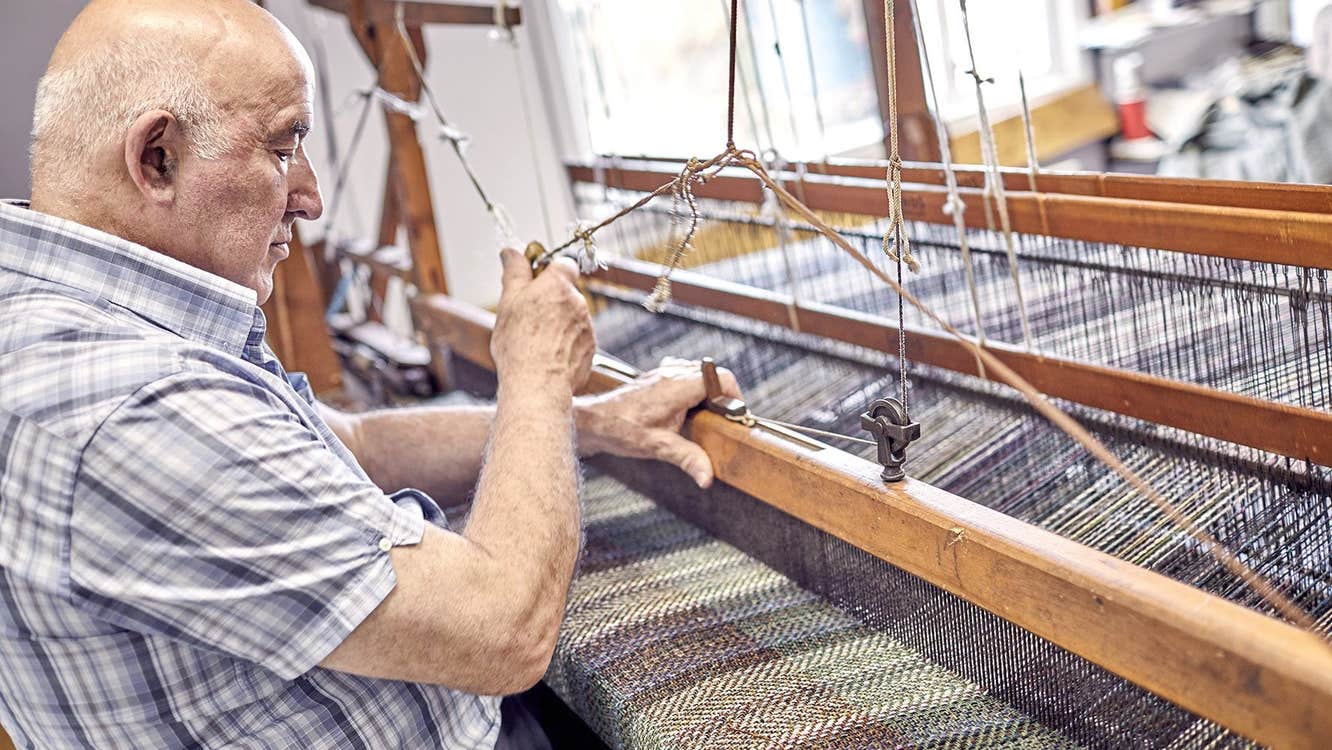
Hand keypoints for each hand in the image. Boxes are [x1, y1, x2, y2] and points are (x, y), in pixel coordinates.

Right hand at [491, 248, 594, 395]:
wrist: (538, 385)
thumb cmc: (519, 344)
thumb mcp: (509, 302)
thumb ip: (514, 273)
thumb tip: (511, 252)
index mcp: (559, 284)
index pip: (563, 263)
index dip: (548, 271)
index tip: (532, 282)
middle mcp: (579, 302)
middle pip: (565, 292)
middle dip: (549, 301)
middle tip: (526, 317)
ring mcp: (587, 327)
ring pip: (571, 317)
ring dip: (556, 324)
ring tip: (534, 343)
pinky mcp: (590, 350)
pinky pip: (576, 340)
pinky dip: (564, 345)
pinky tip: (547, 357)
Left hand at [575, 357, 742, 487]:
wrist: (591, 421)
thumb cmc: (620, 429)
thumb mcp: (657, 446)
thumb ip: (687, 458)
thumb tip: (708, 477)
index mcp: (678, 387)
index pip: (721, 378)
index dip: (734, 396)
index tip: (733, 416)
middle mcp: (672, 374)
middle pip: (714, 375)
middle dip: (723, 397)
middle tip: (720, 420)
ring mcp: (663, 374)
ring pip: (699, 373)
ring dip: (707, 391)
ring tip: (704, 416)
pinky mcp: (656, 378)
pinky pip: (684, 375)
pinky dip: (692, 389)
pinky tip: (686, 409)